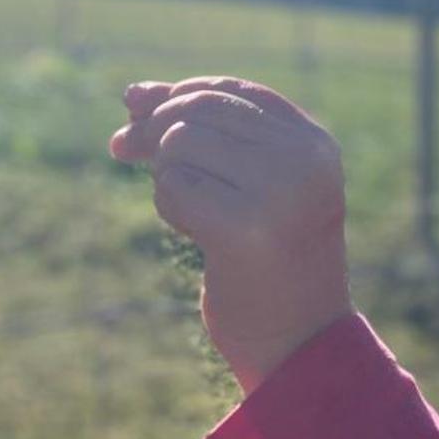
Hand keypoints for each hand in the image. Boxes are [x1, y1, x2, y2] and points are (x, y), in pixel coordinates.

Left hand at [109, 76, 351, 393]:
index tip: (134, 110)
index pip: (234, 91)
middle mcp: (304, 162)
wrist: (298, 346)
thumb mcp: (244, 186)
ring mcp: (279, 193)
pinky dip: (169, 206)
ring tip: (195, 214)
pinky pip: (174, 187)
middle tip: (122, 149)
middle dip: (153, 128)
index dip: (177, 93)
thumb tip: (132, 92)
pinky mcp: (244, 228)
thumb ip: (198, 134)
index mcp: (316, 146)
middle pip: (201, 109)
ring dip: (167, 176)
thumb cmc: (267, 265)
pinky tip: (196, 234)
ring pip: (182, 144)